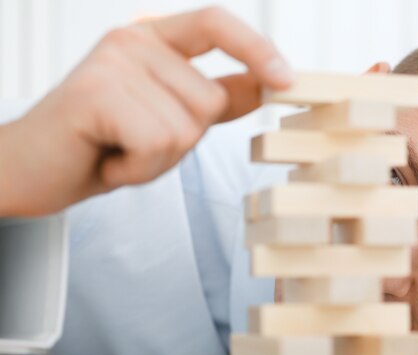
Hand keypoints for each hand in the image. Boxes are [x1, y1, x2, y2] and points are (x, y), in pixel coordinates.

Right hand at [0, 7, 291, 215]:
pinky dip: (139, 169)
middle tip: (137, 144)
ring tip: (120, 151)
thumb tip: (268, 83)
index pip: (216, 24)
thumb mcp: (169, 118)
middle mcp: (133, 41)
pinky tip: (109, 161)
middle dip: (183, 143)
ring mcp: (113, 61)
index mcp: (153, 40)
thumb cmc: (104, 144)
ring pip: (187, 128)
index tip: (287, 80)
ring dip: (159, 159)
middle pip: (209, 102)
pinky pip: (158, 143)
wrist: (33, 170)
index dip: (257, 49)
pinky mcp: (95, 91)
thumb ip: (216, 97)